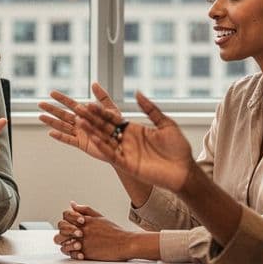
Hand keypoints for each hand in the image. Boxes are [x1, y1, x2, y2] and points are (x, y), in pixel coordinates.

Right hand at [39, 82, 118, 162]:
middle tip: (40, 104)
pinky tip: (51, 133)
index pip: (71, 104)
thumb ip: (102, 97)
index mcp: (86, 113)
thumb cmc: (119, 127)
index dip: (62, 99)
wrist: (123, 144)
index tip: (51, 93)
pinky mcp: (82, 144)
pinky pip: (69, 140)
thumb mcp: (111, 110)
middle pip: (63, 115)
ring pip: (63, 126)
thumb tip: (93, 83)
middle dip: (52, 109)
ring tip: (40, 116)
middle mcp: (81, 122)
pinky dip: (60, 137)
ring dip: (52, 122)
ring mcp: (80, 133)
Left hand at [54, 202, 157, 260]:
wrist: (125, 243)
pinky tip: (79, 252)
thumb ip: (85, 210)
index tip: (75, 224)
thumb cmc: (114, 231)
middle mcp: (82, 230)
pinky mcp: (86, 253)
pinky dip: (72, 253)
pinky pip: (71, 254)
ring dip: (66, 243)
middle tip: (71, 235)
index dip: (67, 219)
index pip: (65, 215)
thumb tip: (72, 204)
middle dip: (63, 232)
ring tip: (75, 244)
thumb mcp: (99, 217)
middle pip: (61, 229)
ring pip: (63, 243)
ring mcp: (83, 242)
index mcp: (85, 220)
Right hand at [74, 91, 194, 192]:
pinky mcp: (127, 164)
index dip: (102, 111)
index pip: (113, 118)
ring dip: (92, 132)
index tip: (89, 102)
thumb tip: (137, 93)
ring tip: (79, 122)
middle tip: (77, 110)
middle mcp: (126, 140)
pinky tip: (93, 138)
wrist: (184, 170)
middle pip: (105, 128)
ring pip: (104, 140)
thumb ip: (150, 109)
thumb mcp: (166, 124)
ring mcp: (126, 153)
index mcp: (133, 129)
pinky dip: (102, 147)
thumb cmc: (178, 148)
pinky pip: (112, 154)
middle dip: (92, 119)